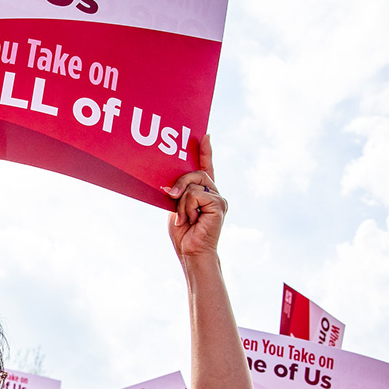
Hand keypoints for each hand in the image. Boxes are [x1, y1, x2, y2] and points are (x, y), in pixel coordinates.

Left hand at [164, 135, 226, 259]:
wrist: (191, 252)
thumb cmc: (183, 232)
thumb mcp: (176, 207)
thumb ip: (178, 192)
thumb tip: (170, 183)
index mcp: (204, 193)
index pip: (206, 168)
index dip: (206, 152)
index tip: (205, 136)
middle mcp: (214, 193)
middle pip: (196, 173)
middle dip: (179, 183)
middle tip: (169, 195)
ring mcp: (219, 198)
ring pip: (193, 184)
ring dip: (181, 201)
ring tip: (183, 218)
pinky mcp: (219, 204)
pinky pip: (195, 194)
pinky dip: (186, 207)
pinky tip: (190, 219)